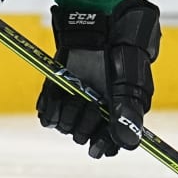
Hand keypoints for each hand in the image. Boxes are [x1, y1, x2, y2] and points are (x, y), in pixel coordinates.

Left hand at [36, 0, 161, 158]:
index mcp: (117, 116)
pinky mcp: (56, 96)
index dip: (103, 146)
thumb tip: (126, 142)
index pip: (110, 147)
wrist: (97, 30)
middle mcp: (95, 116)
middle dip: (87, 123)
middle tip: (93, 103)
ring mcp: (74, 106)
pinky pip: (47, 117)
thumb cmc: (121, 54)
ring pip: (65, 127)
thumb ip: (128, 112)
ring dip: (70, 112)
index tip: (97, 145)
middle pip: (84, 138)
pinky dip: (50, 109)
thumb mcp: (130, 82)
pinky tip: (57, 96)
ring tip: (79, 93)